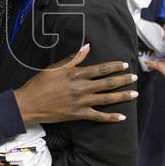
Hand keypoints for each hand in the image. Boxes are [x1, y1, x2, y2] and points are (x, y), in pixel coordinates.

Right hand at [13, 44, 136, 124]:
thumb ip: (73, 58)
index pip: (101, 69)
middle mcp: (81, 88)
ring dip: (122, 96)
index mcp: (76, 74)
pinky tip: (122, 117)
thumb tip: (86, 47)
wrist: (29, 104)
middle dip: (123, 80)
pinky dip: (110, 117)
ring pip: (107, 99)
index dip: (115, 66)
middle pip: (107, 83)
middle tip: (135, 77)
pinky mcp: (79, 114)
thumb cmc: (39, 84)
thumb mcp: (55, 67)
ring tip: (134, 94)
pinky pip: (98, 116)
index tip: (125, 65)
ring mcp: (81, 102)